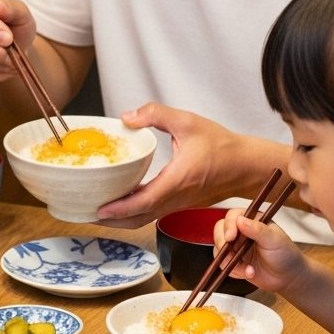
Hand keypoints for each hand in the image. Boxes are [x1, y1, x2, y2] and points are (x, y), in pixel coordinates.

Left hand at [95, 103, 280, 227]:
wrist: (247, 166)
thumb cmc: (222, 146)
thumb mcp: (188, 122)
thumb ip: (156, 114)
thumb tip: (127, 117)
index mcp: (177, 180)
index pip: (144, 201)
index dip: (120, 208)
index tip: (99, 209)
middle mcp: (177, 198)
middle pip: (139, 218)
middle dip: (112, 220)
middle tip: (86, 214)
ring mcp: (179, 204)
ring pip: (146, 219)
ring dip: (122, 219)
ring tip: (98, 213)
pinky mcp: (181, 204)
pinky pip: (154, 214)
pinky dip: (135, 213)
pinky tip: (123, 203)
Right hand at [212, 210, 306, 294]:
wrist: (288, 278)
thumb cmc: (286, 255)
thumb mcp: (274, 240)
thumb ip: (258, 229)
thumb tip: (240, 220)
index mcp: (252, 220)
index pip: (233, 216)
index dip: (229, 225)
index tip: (230, 237)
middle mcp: (242, 232)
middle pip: (220, 230)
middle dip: (222, 243)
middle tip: (231, 255)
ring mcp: (237, 247)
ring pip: (219, 249)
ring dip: (230, 261)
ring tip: (248, 270)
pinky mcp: (234, 261)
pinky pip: (224, 264)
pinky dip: (234, 270)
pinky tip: (249, 273)